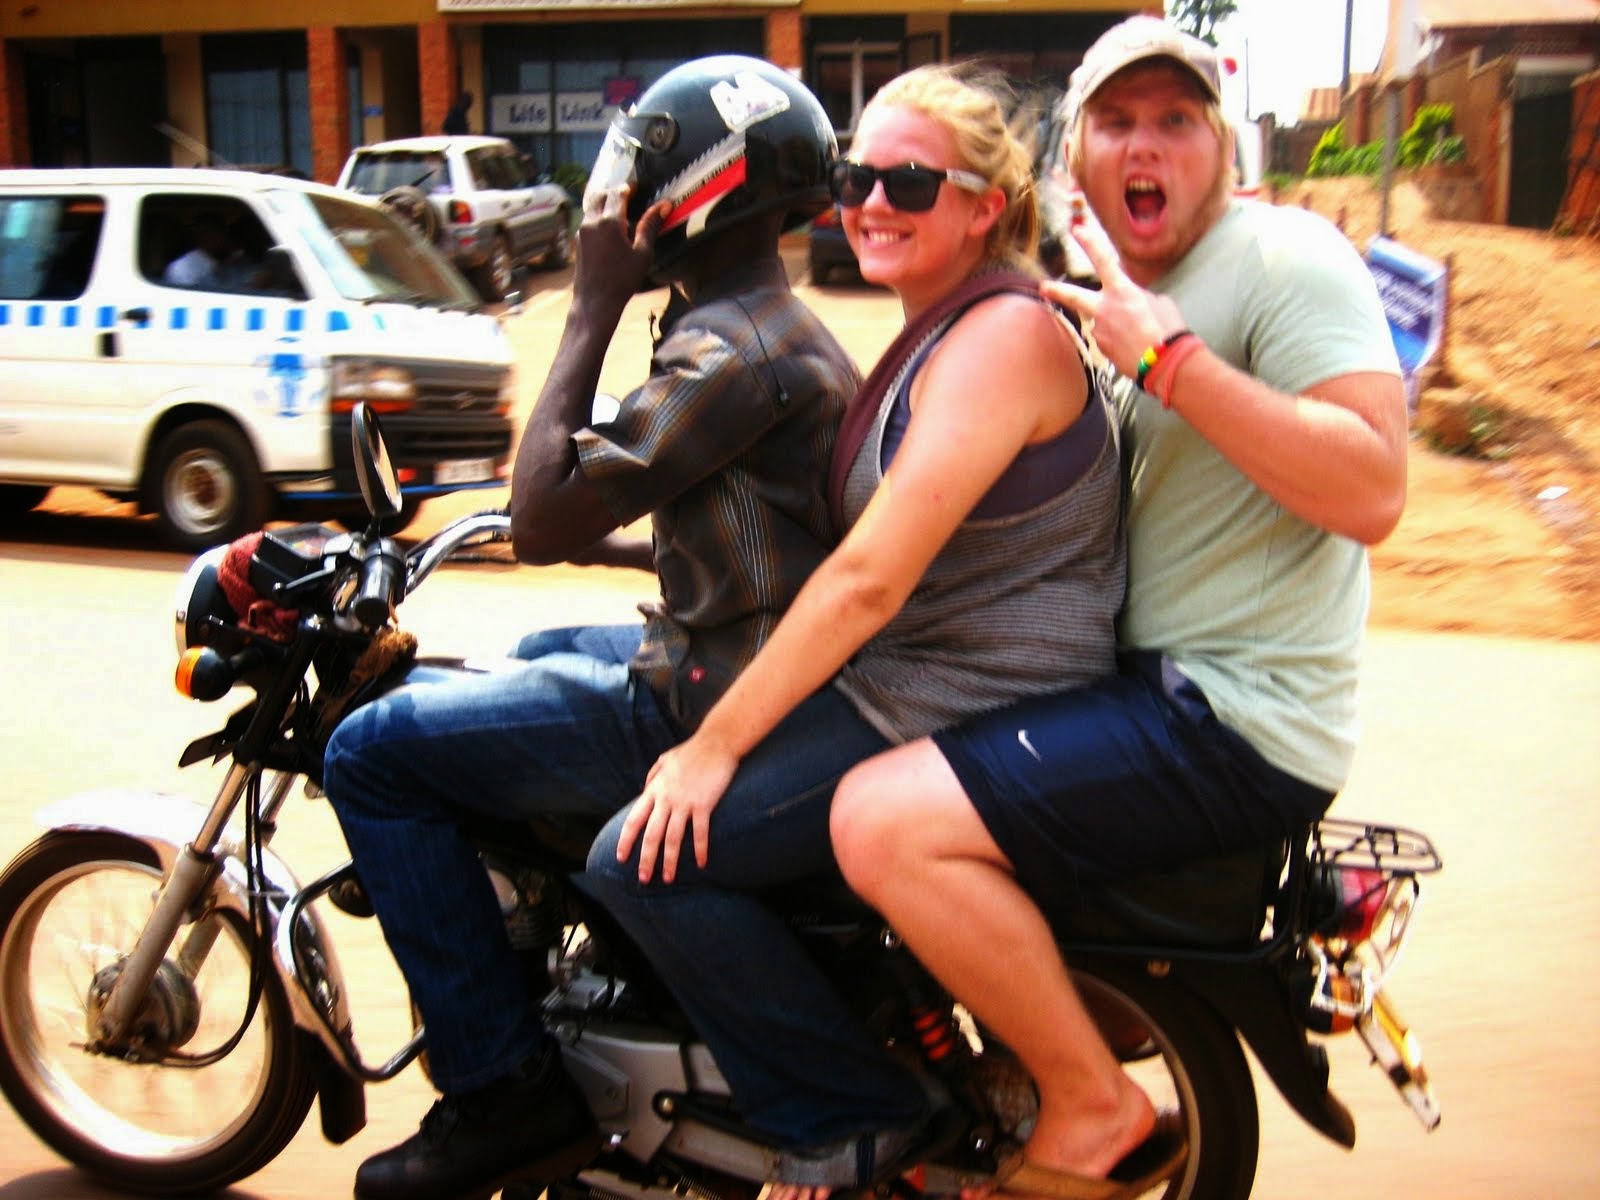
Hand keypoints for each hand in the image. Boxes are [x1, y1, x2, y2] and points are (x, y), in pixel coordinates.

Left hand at [572, 187, 667, 317]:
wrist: (595, 302)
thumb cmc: (622, 280)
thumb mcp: (642, 253)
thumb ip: (650, 226)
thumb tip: (664, 205)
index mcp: (609, 221)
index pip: (618, 193)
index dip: (628, 188)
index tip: (637, 187)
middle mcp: (592, 221)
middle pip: (600, 195)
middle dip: (613, 192)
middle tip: (628, 196)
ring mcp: (581, 231)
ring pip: (591, 206)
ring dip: (604, 203)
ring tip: (619, 211)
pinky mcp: (577, 241)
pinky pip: (587, 220)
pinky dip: (597, 216)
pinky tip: (608, 229)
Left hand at [616, 735, 738, 882]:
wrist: (717, 742)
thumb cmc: (692, 751)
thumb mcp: (665, 759)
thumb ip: (653, 775)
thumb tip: (645, 787)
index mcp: (655, 789)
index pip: (634, 819)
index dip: (626, 840)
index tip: (620, 857)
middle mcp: (666, 798)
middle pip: (651, 835)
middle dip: (646, 859)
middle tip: (643, 878)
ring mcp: (685, 802)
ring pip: (673, 838)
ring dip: (670, 861)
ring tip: (668, 878)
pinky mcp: (704, 804)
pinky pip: (700, 832)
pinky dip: (700, 850)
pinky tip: (701, 864)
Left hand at [1041, 222, 1188, 380]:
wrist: (1165, 362)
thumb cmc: (1166, 330)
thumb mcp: (1158, 302)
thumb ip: (1139, 296)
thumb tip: (1132, 301)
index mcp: (1122, 291)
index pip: (1102, 260)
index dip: (1089, 243)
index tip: (1077, 231)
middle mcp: (1104, 309)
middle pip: (1073, 296)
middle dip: (1056, 290)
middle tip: (1044, 286)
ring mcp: (1099, 330)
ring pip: (1101, 322)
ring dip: (1114, 326)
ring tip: (1138, 335)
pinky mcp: (1101, 349)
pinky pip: (1107, 339)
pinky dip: (1118, 341)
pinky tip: (1134, 346)